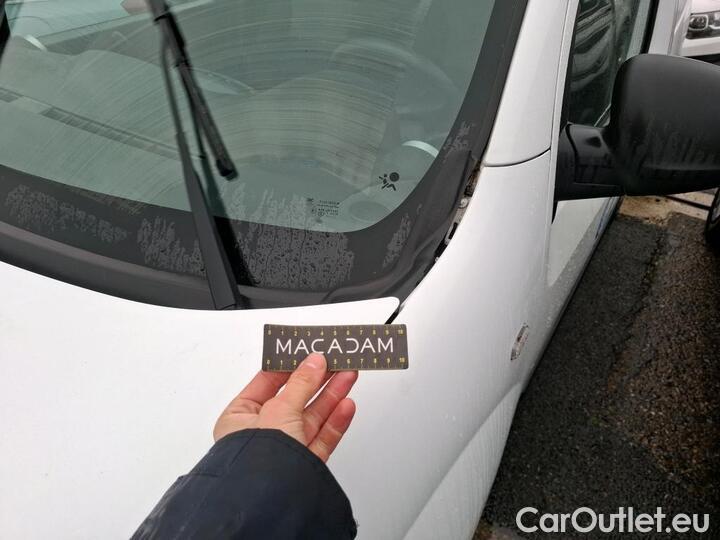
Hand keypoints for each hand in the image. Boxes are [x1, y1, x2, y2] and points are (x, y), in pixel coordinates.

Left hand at [214, 353, 357, 461]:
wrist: (270, 501)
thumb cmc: (257, 461)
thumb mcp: (279, 409)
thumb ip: (301, 383)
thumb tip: (314, 361)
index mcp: (240, 418)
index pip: (267, 383)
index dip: (290, 366)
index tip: (309, 351)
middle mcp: (260, 434)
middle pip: (295, 398)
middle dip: (318, 379)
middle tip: (336, 360)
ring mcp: (284, 450)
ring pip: (312, 416)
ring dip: (332, 394)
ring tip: (349, 375)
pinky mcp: (303, 465)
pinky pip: (322, 438)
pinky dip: (335, 421)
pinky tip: (346, 404)